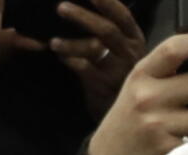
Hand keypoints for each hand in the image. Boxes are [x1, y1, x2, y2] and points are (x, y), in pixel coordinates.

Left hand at [49, 0, 146, 118]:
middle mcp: (131, 53)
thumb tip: (80, 6)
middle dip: (82, 17)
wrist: (129, 111)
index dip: (107, 2)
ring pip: (95, 50)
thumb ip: (110, 31)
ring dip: (71, 42)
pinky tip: (59, 55)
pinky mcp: (105, 86)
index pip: (122, 15)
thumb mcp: (122, 51)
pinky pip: (84, 68)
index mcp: (135, 39)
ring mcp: (120, 71)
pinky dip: (69, 60)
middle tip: (61, 7)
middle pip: (108, 30)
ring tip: (53, 41)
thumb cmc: (121, 75)